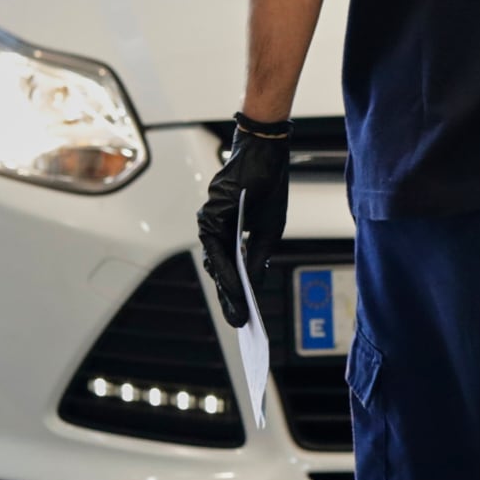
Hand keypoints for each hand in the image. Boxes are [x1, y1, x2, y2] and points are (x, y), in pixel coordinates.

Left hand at [196, 115, 291, 328]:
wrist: (266, 155)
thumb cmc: (267, 190)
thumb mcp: (268, 232)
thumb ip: (256, 260)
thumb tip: (252, 288)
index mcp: (231, 234)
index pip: (230, 269)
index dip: (237, 294)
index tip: (243, 317)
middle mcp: (217, 230)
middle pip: (221, 271)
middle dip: (230, 299)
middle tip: (239, 323)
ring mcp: (211, 222)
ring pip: (216, 264)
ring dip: (228, 289)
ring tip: (238, 312)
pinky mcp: (211, 214)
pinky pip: (217, 250)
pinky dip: (226, 270)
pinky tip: (237, 287)